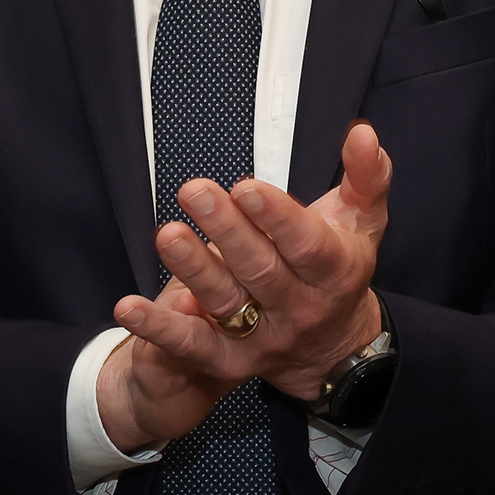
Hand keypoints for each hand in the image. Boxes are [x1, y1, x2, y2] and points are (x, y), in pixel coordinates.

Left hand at [111, 121, 393, 412]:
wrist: (334, 347)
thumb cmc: (341, 266)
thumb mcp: (364, 220)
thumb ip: (367, 175)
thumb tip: (363, 133)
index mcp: (335, 272)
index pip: (307, 246)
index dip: (277, 219)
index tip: (245, 187)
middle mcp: (302, 308)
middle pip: (263, 272)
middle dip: (228, 232)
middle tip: (195, 192)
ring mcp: (266, 337)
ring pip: (227, 303)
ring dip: (194, 270)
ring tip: (167, 235)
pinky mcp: (232, 361)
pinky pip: (193, 346)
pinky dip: (159, 329)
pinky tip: (128, 306)